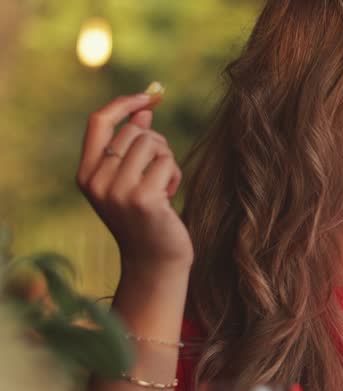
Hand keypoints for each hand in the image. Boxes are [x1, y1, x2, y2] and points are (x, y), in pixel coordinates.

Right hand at [76, 93, 193, 270]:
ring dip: (166, 160)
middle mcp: (96, 181)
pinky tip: (170, 197)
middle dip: (155, 144)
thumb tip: (143, 111)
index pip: (98, 122)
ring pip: (151, 143)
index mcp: (86, 174)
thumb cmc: (146, 218)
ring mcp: (117, 190)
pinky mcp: (143, 198)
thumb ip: (132, 147)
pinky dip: (174, 174)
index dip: (123, 104)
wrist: (155, 261)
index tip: (148, 97)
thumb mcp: (131, 180)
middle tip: (159, 171)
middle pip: (134, 132)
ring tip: (164, 186)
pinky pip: (166, 162)